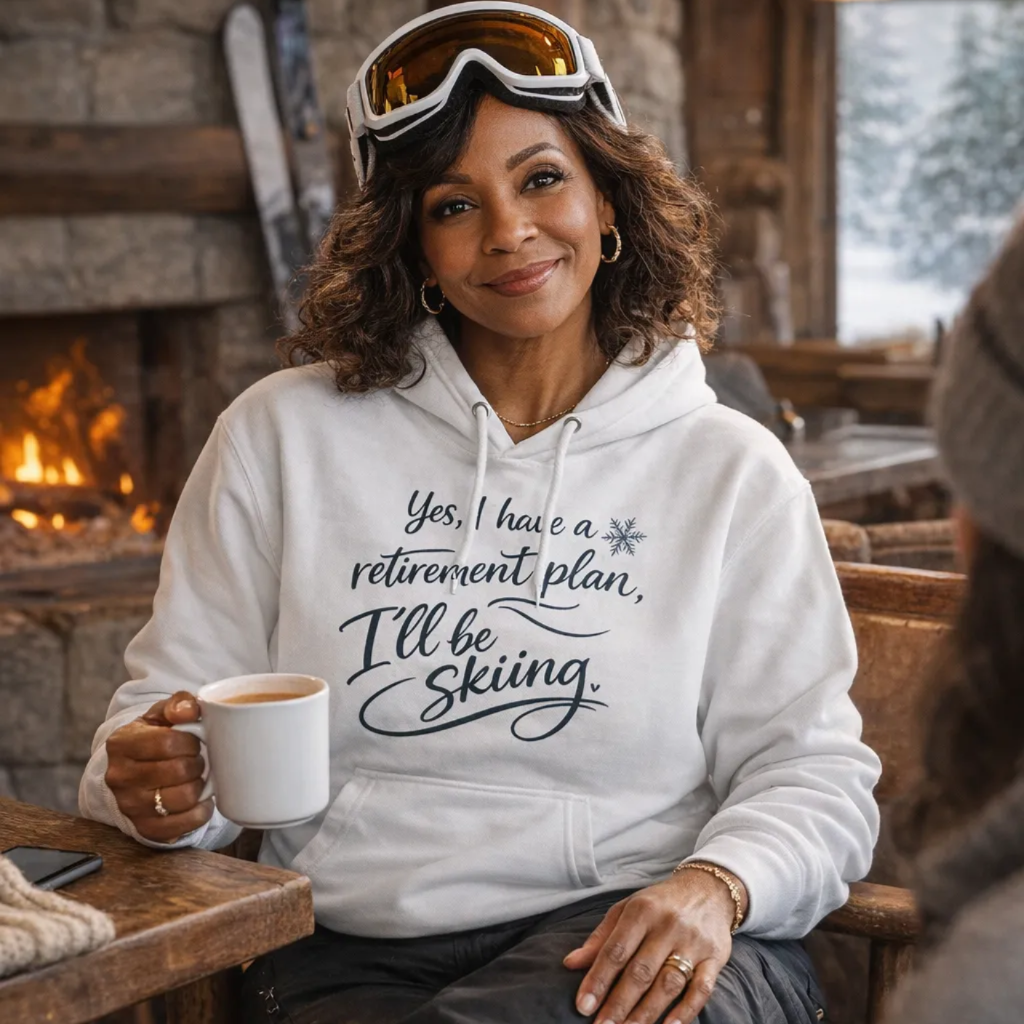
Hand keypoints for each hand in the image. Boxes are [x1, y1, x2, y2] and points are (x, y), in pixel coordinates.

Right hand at [104, 691, 212, 842]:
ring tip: (197, 777)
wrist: (138, 769)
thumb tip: (190, 710)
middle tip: (198, 759)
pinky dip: (200, 811)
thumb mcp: (163, 713)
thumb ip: (179, 703)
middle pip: (179, 771)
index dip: (191, 741)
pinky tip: (200, 799)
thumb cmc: (156, 736)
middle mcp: (119, 777)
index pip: (168, 742)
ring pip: (184, 797)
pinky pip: (184, 824)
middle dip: (198, 763)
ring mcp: (129, 806)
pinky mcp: (145, 828)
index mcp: (121, 743)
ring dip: (200, 785)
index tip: (194, 741)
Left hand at [563, 868, 743, 1023]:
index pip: (616, 950)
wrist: (708, 888)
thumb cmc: (659, 903)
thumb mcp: (626, 909)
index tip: (583, 1006)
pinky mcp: (715, 957)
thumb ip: (601, 938)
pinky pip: (702, 989)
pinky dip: (686, 1011)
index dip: (598, 980)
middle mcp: (668, 925)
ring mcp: (693, 942)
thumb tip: (570, 963)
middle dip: (619, 1003)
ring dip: (646, 1013)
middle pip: (641, 971)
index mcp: (642, 910)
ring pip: (668, 983)